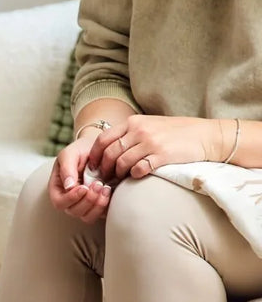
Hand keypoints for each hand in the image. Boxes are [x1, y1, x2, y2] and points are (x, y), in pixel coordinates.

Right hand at [49, 134, 112, 223]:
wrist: (99, 148)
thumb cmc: (81, 150)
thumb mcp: (69, 154)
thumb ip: (67, 168)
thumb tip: (69, 186)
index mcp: (58, 189)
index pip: (59, 203)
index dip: (71, 198)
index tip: (83, 187)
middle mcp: (70, 200)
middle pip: (74, 211)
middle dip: (87, 200)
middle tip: (98, 184)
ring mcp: (84, 204)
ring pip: (87, 217)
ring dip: (97, 205)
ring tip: (105, 188)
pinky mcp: (98, 205)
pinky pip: (101, 214)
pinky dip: (106, 205)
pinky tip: (110, 191)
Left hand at [90, 115, 225, 182]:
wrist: (206, 135)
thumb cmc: (177, 133)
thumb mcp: (151, 125)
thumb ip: (131, 134)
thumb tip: (109, 150)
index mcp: (134, 122)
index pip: (103, 139)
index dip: (95, 155)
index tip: (94, 166)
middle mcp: (140, 130)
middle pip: (110, 153)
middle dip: (104, 169)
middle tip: (105, 178)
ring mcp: (151, 142)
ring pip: (121, 163)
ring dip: (117, 174)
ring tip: (119, 179)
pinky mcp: (162, 155)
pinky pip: (138, 169)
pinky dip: (133, 175)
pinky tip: (137, 176)